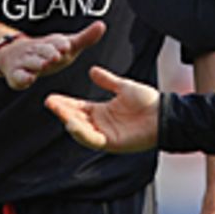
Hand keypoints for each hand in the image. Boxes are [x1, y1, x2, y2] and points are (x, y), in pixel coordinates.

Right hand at [0, 22, 106, 89]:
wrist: (14, 56)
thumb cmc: (48, 53)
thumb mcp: (67, 46)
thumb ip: (85, 38)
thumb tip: (102, 25)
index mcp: (51, 43)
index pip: (55, 41)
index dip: (60, 43)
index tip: (66, 46)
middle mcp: (37, 50)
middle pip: (42, 50)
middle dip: (48, 52)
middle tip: (55, 56)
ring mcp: (25, 62)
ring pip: (30, 61)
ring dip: (36, 63)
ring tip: (43, 65)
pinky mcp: (16, 75)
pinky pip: (18, 76)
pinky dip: (23, 77)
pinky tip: (28, 79)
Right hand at [43, 65, 159, 152]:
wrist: (164, 114)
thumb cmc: (148, 102)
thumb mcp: (123, 87)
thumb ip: (107, 80)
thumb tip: (92, 70)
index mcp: (102, 111)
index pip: (78, 107)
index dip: (64, 103)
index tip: (51, 97)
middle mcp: (100, 124)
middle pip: (75, 118)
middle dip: (62, 111)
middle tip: (50, 102)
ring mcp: (105, 134)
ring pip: (80, 129)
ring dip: (68, 120)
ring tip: (58, 111)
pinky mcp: (111, 143)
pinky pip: (92, 139)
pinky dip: (81, 132)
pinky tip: (72, 123)